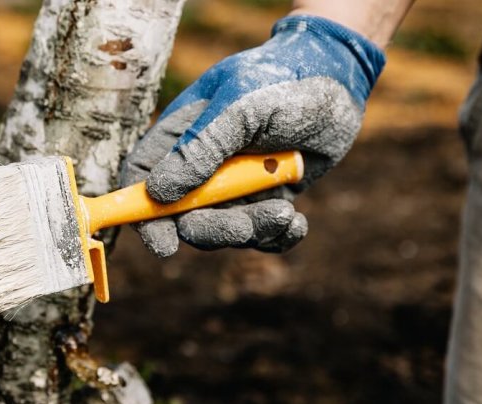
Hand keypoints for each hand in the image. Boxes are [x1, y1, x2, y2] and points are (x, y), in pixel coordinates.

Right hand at [120, 15, 384, 256]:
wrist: (338, 81)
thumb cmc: (281, 82)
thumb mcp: (240, 107)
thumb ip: (200, 147)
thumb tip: (158, 193)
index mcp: (180, 136)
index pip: (143, 180)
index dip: (143, 214)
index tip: (164, 244)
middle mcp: (200, 166)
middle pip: (184, 217)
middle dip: (215, 229)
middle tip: (248, 225)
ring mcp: (233, 186)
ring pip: (225, 230)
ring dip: (253, 230)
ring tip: (285, 212)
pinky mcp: (265, 199)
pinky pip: (261, 235)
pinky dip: (277, 237)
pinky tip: (296, 223)